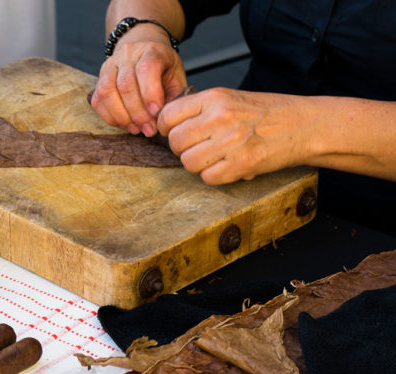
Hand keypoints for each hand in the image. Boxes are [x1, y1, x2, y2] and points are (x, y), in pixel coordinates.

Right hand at [91, 35, 186, 136]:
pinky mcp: (99, 78)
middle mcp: (128, 54)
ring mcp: (110, 65)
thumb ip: (173, 97)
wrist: (145, 53)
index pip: (146, 69)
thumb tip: (165, 120)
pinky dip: (110, 117)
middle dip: (137, 113)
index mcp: (151, 50)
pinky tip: (125, 124)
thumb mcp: (176, 78)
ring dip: (121, 117)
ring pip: (107, 92)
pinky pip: (97, 101)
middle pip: (125, 84)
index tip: (156, 113)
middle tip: (149, 129)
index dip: (150, 93)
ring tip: (136, 129)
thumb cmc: (164, 69)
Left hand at [157, 88, 307, 184]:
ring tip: (216, 158)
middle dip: (183, 149)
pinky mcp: (241, 164)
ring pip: (188, 162)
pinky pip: (207, 178)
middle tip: (200, 148)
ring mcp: (230, 141)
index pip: (168, 115)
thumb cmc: (268, 113)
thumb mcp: (231, 99)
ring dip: (198, 165)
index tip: (172, 133)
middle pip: (175, 142)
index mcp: (215, 98)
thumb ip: (200, 109)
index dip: (165, 128)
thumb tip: (166, 125)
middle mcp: (220, 117)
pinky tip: (228, 167)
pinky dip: (215, 177)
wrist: (305, 124)